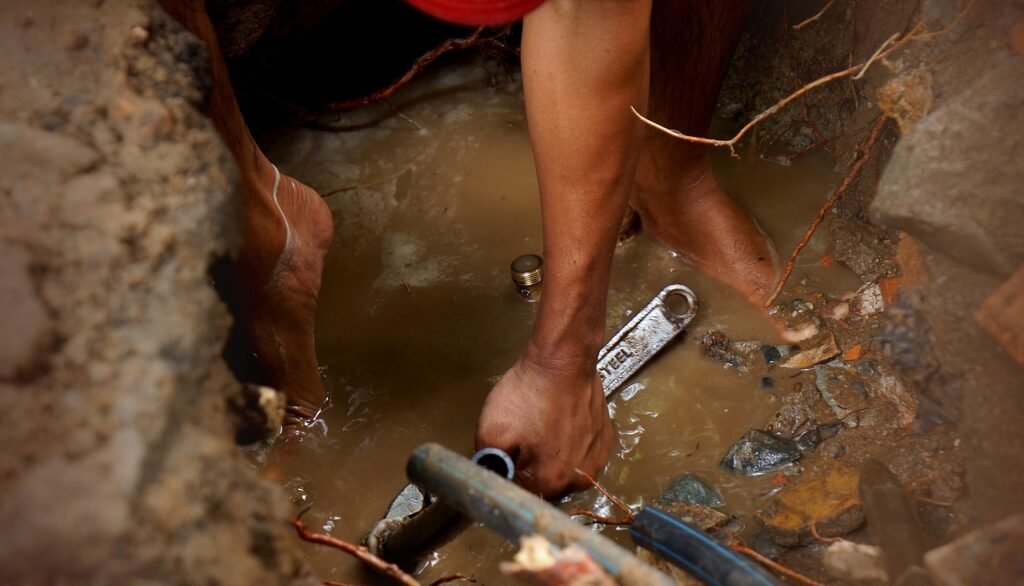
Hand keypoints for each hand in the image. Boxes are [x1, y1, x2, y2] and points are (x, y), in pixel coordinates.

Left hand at [475, 352, 612, 497]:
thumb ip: (489, 467)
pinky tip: (558, 423)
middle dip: (529, 468)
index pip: (522, 496)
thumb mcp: (491, 432)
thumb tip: (493, 484)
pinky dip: (568, 444)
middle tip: (521, 438)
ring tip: (540, 427)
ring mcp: (597, 460)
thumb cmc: (529, 393)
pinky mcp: (604, 441)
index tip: (505, 458)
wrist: (563, 360)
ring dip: (550, 456)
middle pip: (545, 486)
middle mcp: (581, 479)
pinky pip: (579, 454)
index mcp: (552, 482)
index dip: (509, 477)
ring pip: (563, 470)